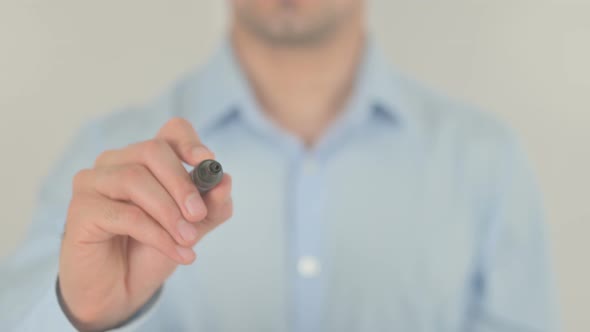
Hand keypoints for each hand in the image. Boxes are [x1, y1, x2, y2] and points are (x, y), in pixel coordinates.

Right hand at [58, 118, 232, 330]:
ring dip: (169, 213)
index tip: (208, 163)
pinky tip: (176, 252)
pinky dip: (157, 234)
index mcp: (146, 159)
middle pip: (153, 151)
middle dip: (182, 184)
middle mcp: (116, 162)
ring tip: (188, 240)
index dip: (190, 142)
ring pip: (135, 179)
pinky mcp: (81, 209)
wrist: (121, 290)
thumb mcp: (193, 227)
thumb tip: (225, 181)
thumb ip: (212, 205)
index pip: (171, 131)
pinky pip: (124, 214)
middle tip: (198, 215)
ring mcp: (93, 182)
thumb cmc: (152, 250)